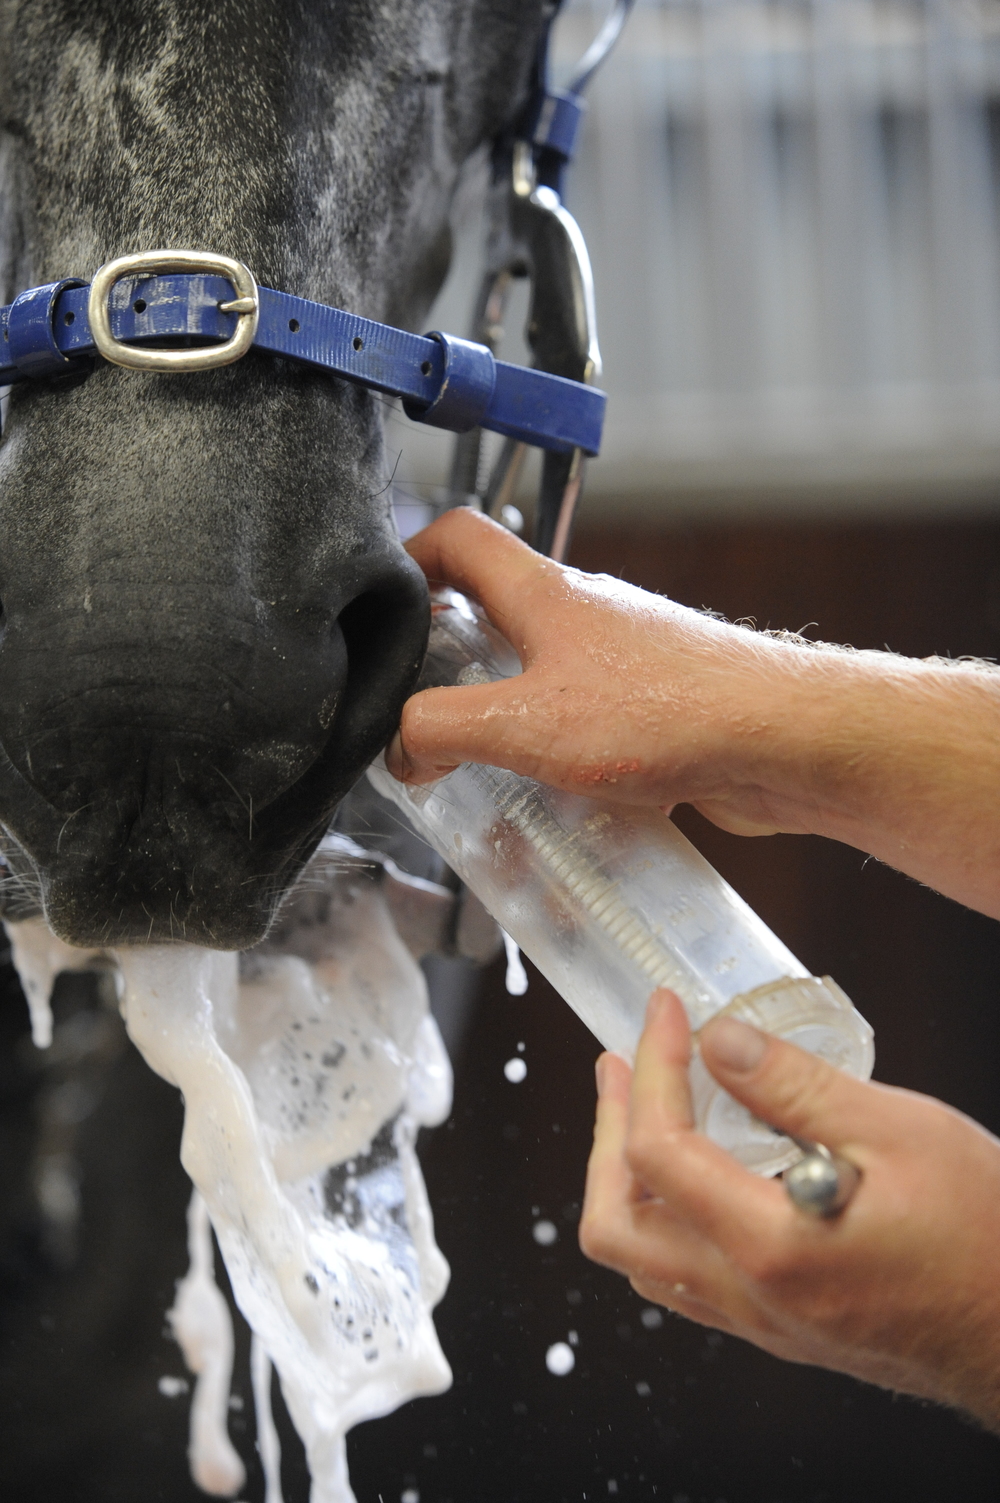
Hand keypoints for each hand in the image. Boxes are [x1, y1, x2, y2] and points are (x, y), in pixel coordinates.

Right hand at [388, 507, 999, 919]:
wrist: (783, 742)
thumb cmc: (672, 714)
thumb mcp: (525, 725)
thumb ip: (441, 729)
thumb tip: (398, 746)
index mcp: (544, 594)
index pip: (458, 537)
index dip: (408, 557)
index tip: (379, 607)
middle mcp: (583, 615)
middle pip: (494, 610)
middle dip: (448, 661)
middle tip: (418, 712)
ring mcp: (622, 659)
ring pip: (539, 675)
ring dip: (502, 718)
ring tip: (479, 772)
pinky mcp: (653, 707)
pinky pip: (584, 721)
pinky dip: (557, 755)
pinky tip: (557, 803)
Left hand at [580, 988, 999, 1427]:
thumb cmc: (986, 1236)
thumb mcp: (900, 1132)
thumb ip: (796, 1085)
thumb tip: (720, 1042)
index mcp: (771, 1247)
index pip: (657, 1152)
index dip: (651, 1067)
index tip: (666, 1013)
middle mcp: (751, 1296)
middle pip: (615, 1225)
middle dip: (607, 1130)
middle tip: (621, 1063)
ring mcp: (764, 1321)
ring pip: (644, 1259)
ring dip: (628, 1175)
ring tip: (645, 1103)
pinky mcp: (784, 1326)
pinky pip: (688, 1277)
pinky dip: (670, 1211)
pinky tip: (702, 1163)